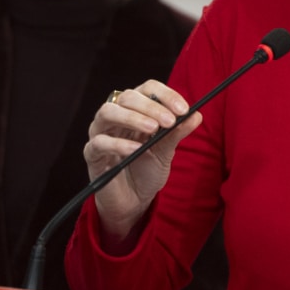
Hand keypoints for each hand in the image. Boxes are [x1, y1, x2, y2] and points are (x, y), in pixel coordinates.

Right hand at [84, 82, 201, 249]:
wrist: (134, 200)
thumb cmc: (147, 170)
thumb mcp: (166, 150)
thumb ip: (177, 132)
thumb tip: (197, 115)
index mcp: (136, 110)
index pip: (147, 89)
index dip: (165, 95)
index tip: (183, 109)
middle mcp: (116, 116)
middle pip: (128, 96)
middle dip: (151, 107)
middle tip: (170, 121)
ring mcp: (101, 133)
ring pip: (107, 112)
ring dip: (132, 118)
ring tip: (153, 129)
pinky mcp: (92, 154)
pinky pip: (99, 142)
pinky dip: (118, 144)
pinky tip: (136, 149)